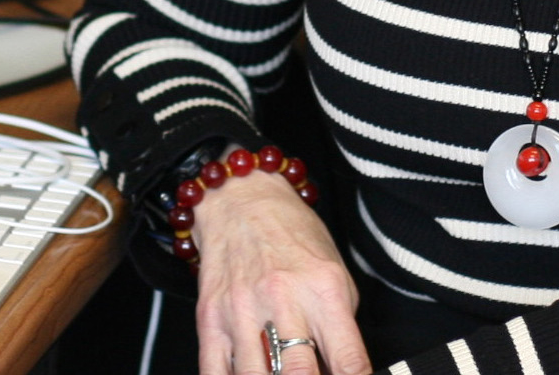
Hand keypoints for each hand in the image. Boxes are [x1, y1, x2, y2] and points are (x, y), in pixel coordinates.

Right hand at [192, 169, 370, 374]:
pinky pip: (214, 372)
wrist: (242, 201)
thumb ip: (341, 330)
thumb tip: (340, 374)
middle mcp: (282, 299)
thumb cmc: (293, 237)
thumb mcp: (336, 276)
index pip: (348, 361)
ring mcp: (241, 310)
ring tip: (280, 374)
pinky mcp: (209, 318)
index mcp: (323, 289)